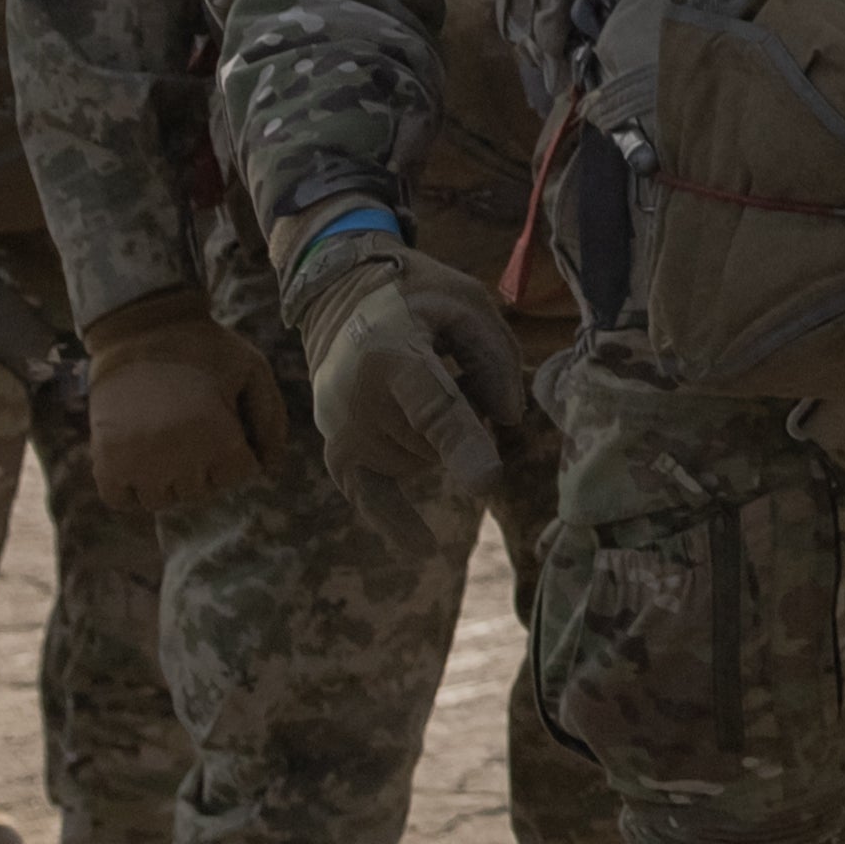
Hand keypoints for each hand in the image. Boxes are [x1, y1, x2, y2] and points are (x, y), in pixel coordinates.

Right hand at [81, 289, 287, 520]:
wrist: (141, 327)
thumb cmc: (204, 348)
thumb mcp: (253, 370)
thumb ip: (271, 421)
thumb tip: (270, 470)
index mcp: (216, 436)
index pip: (241, 474)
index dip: (240, 448)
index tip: (227, 421)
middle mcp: (176, 457)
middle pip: (202, 490)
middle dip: (207, 464)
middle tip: (194, 425)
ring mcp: (136, 462)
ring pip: (162, 500)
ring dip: (169, 479)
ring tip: (167, 441)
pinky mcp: (105, 459)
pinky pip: (121, 500)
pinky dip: (131, 489)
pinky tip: (139, 459)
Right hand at [291, 239, 535, 497]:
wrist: (338, 298)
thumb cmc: (414, 296)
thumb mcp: (464, 301)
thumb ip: (493, 356)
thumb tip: (508, 419)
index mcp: (392, 351)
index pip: (432, 406)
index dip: (462, 443)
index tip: (486, 481)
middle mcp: (356, 399)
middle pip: (438, 440)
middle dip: (463, 416)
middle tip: (447, 367)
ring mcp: (341, 431)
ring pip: (422, 462)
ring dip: (437, 438)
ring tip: (419, 388)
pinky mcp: (336, 452)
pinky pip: (370, 499)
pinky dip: (395, 522)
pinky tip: (421, 547)